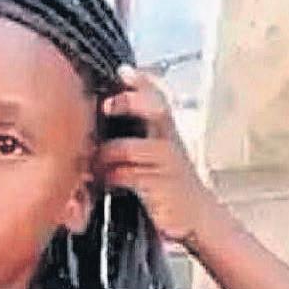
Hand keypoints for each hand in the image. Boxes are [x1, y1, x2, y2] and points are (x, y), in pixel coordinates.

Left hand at [96, 64, 212, 247]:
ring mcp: (165, 163)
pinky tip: (101, 181)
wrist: (197, 217)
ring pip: (129, 147)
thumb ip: (139, 137)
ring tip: (92, 162)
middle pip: (155, 108)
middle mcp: (169, 142)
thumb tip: (104, 125)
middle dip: (129, 102)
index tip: (123, 71)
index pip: (158, 97)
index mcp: (168, 132)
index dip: (142, 81)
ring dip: (105, 153)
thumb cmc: (170, 185)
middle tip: (106, 106)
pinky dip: (108, 176)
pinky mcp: (156, 185)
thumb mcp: (160, 156)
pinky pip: (125, 175)